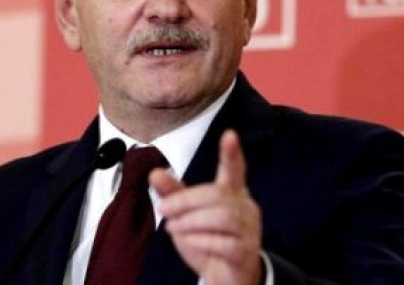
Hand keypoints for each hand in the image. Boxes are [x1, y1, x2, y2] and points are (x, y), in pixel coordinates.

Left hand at [149, 130, 262, 284]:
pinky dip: (202, 241)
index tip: (229, 134)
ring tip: (173, 227)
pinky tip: (189, 242)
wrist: (227, 279)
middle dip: (187, 200)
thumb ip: (174, 194)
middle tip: (163, 209)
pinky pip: (226, 243)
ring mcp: (249, 230)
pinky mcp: (245, 252)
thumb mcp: (187, 216)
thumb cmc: (208, 241)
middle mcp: (245, 208)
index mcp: (232, 194)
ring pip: (223, 217)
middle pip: (218, 194)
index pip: (234, 169)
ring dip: (192, 221)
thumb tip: (154, 172)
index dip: (232, 153)